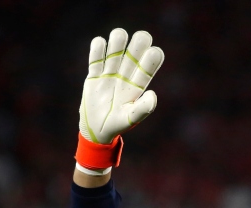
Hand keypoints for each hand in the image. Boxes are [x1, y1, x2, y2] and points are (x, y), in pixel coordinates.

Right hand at [78, 29, 164, 144]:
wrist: (96, 129)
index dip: (152, 60)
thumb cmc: (116, 125)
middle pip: (132, 56)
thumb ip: (142, 109)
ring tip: (119, 35)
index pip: (146, 69)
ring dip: (117, 42)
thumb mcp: (130, 119)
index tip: (156, 51)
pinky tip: (100, 42)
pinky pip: (96, 59)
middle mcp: (125, 77)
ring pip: (114, 53)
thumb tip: (153, 95)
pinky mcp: (94, 75)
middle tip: (143, 36)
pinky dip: (97, 49)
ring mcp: (109, 75)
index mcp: (137, 87)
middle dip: (138, 46)